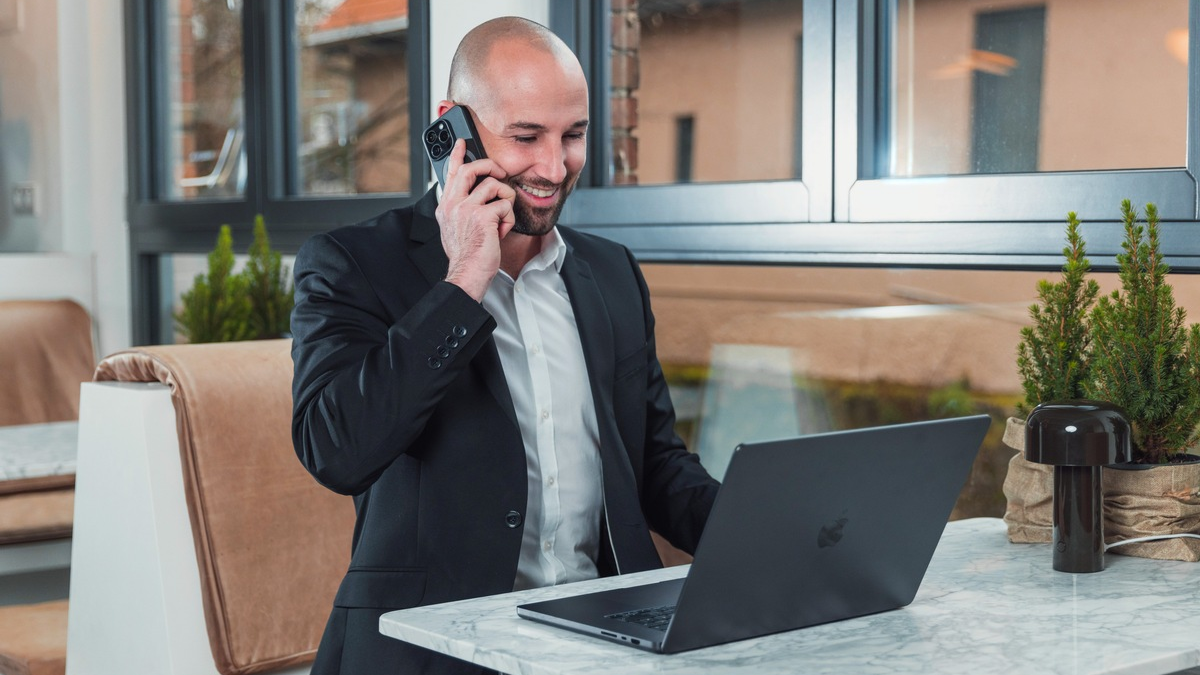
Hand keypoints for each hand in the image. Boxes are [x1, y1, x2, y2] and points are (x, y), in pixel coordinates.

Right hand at [435, 140, 516, 300]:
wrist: (466, 274)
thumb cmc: (466, 255)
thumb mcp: (456, 228)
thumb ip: (461, 209)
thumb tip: (477, 196)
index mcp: (446, 206)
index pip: (451, 173)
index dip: (458, 155)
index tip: (462, 142)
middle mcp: (453, 204)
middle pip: (473, 169)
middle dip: (491, 167)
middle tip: (501, 174)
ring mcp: (466, 208)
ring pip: (494, 186)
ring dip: (505, 202)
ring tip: (500, 220)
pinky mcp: (482, 216)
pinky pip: (505, 205)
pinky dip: (508, 219)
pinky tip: (501, 232)